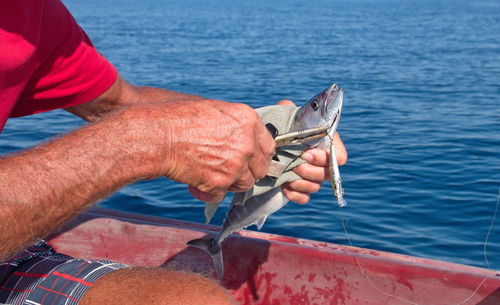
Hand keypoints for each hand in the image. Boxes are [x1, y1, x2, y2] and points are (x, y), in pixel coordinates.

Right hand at [123, 100, 274, 203]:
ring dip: (229, 183)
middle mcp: (246, 142)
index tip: (251, 159)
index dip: (259, 154)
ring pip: (245, 184)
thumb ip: (235, 125)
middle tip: (230, 170)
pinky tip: (195, 184)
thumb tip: (245, 139)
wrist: (156, 135)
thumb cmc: (178, 117)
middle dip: (247, 171)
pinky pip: (221, 195)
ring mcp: (235, 164)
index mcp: (248, 120)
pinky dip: (208, 193)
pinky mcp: (220, 183)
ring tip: (210, 175)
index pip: (269, 145)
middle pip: (261, 167)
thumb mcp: (214, 110)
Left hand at [277, 100, 347, 203]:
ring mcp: (311, 177)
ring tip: (287, 177)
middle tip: (295, 166)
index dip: (327, 158)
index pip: (339, 156)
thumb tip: (286, 105)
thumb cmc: (281, 129)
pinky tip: (284, 188)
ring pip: (316, 187)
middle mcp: (321, 162)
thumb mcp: (283, 117)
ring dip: (302, 183)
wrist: (266, 148)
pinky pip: (305, 199)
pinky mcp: (300, 190)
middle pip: (327, 174)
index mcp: (324, 144)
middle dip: (311, 171)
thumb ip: (287, 109)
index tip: (307, 154)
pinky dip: (296, 195)